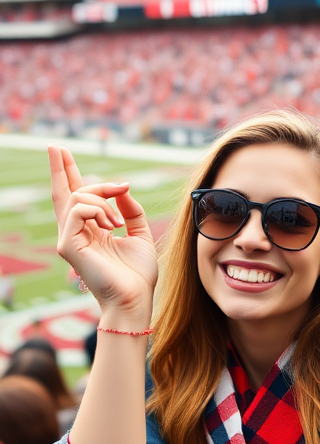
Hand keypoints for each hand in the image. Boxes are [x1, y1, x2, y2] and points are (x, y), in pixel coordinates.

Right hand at [49, 145, 157, 315]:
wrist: (135, 298)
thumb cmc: (138, 274)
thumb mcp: (140, 234)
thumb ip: (130, 210)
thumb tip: (121, 188)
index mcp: (91, 231)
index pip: (77, 199)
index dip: (69, 174)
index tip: (62, 152)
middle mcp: (76, 233)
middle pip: (63, 193)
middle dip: (60, 167)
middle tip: (56, 145)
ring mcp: (69, 239)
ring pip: (77, 196)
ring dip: (103, 198)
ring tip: (118, 220)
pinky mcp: (67, 245)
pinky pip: (78, 209)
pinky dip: (99, 210)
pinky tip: (112, 225)